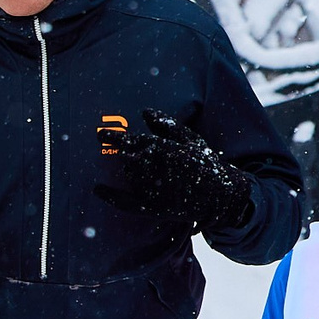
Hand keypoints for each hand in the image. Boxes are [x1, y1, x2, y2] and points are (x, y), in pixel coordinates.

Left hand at [96, 111, 254, 235]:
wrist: (221, 196)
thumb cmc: (206, 164)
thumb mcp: (191, 140)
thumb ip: (166, 125)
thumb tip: (145, 111)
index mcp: (162, 148)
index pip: (129, 140)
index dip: (113, 137)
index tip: (100, 134)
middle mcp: (153, 167)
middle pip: (127, 157)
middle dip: (129, 155)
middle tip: (140, 159)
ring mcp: (151, 188)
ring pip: (129, 174)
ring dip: (132, 170)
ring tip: (153, 173)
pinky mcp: (151, 207)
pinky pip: (124, 202)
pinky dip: (109, 195)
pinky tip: (98, 189)